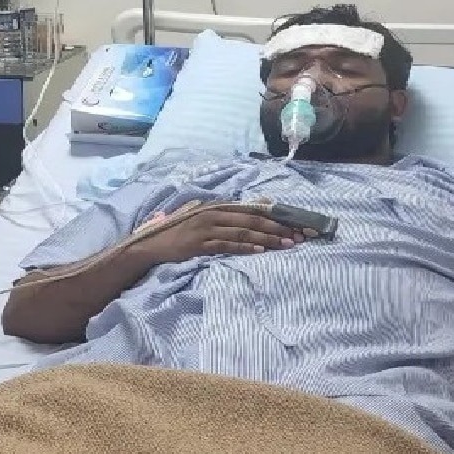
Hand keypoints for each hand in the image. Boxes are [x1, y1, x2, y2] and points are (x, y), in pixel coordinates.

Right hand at [137, 207, 304, 265]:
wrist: (154, 244)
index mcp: (218, 206)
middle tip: (299, 236)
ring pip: (243, 232)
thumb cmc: (185, 231)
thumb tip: (266, 202)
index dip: (277, 216)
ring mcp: (206, 229)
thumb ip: (236, 211)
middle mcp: (214, 214)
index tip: (298, 223)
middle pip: (252, 220)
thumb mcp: (210, 216)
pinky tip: (260, 251)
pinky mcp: (200, 244)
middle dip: (278, 228)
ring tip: (286, 244)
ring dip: (267, 239)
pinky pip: (227, 245)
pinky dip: (245, 247)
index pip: (254, 209)